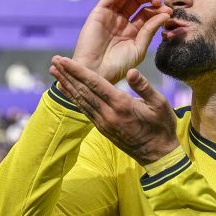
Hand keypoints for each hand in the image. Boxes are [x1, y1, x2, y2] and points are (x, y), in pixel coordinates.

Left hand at [49, 61, 180, 165]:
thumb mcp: (160, 104)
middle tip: (54, 61)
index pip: (94, 83)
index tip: (64, 60)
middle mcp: (108, 114)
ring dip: (67, 85)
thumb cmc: (162, 127)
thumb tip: (131, 71)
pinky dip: (74, 98)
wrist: (158, 155)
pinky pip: (84, 110)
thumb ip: (144, 87)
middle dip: (67, 74)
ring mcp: (103, 123)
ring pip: (81, 100)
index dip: (77, 70)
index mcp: (121, 105)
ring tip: (54, 72)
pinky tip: (67, 90)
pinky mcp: (102, 128)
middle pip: (83, 90)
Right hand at [72, 0, 171, 83]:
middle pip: (137, 1)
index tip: (167, 11)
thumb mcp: (139, 48)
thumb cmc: (118, 66)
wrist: (97, 73)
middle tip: (158, 1)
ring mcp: (110, 15)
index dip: (158, 9)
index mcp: (132, 30)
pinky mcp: (99, 11)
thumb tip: (166, 13)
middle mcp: (121, 20)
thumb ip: (151, 30)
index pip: (147, 12)